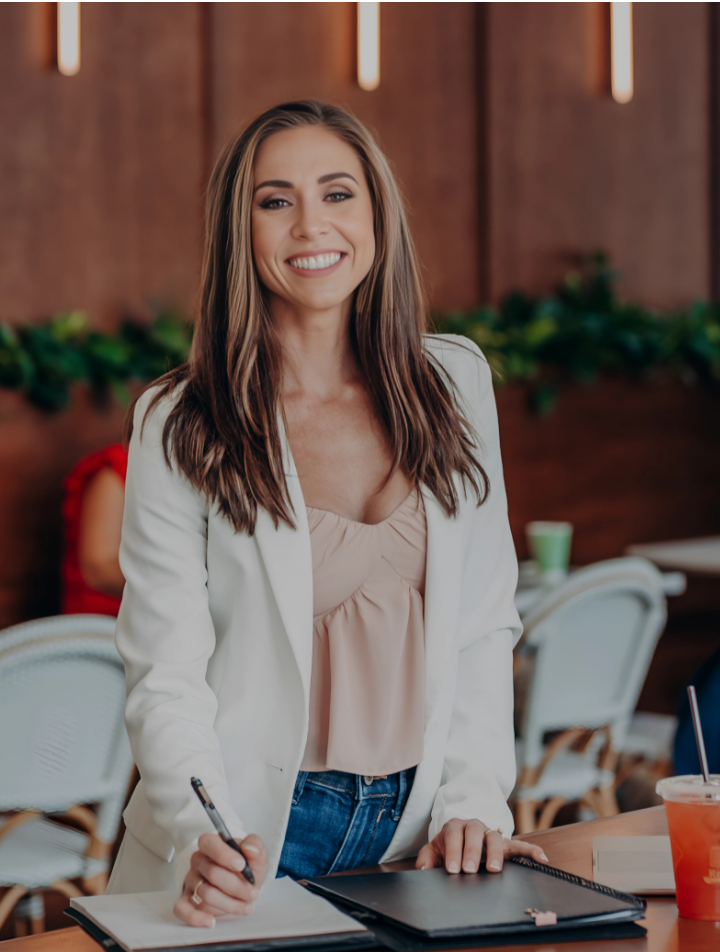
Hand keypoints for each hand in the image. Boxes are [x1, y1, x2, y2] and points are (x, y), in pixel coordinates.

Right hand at [174, 833, 267, 926]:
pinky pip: (182, 909)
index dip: (224, 855)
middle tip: (253, 893)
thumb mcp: (256, 854)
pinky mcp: (187, 900)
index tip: (242, 865)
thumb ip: (255, 845)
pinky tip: (211, 922)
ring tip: (246, 906)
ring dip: (230, 903)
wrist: (243, 883)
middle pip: (212, 873)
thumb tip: (250, 849)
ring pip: (206, 894)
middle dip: (237, 886)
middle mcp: (198, 861)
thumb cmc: (247, 867)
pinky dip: (195, 918)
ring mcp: (191, 881)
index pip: (209, 843)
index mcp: (211, 845)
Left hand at [415, 818, 547, 874]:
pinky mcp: (506, 844)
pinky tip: (541, 859)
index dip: (453, 851)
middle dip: (472, 851)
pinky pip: (520, 845)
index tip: (453, 870)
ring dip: (495, 852)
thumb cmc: (446, 850)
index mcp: (455, 827)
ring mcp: (490, 834)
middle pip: (475, 833)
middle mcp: (473, 826)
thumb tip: (423, 871)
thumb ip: (426, 860)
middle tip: (469, 870)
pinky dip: (531, 851)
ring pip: (495, 837)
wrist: (460, 843)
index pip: (454, 834)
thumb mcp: (433, 853)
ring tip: (494, 869)